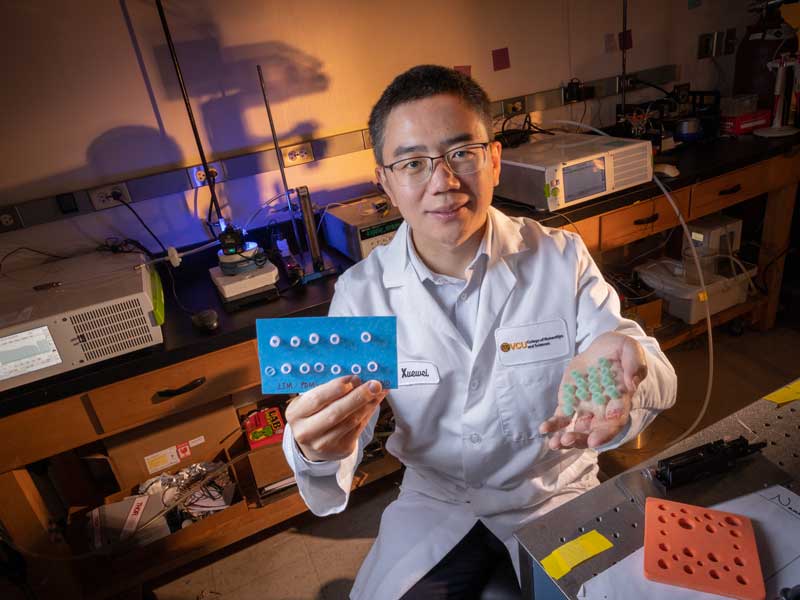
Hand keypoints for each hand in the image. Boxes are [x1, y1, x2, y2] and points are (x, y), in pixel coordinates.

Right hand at [286, 375, 387, 461]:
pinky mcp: (341, 449)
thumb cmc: (312, 413)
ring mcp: (323, 444)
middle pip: (335, 413)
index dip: (337, 387)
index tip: (354, 377)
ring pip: (350, 421)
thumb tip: (356, 376)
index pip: (317, 399)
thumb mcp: (309, 400)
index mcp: (295, 414)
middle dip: (358, 396)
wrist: (312, 443)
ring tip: (378, 390)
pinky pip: (358, 428)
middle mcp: (306, 432)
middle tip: (374, 384)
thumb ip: (328, 389)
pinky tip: (375, 401)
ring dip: (368, 404)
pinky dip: (369, 412)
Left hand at [539, 332, 647, 448]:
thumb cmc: (619, 350)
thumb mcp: (630, 348)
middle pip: (594, 431)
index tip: (594, 441)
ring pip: (576, 429)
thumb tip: (631, 383)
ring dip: (566, 438)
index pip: (615, 422)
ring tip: (555, 444)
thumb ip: (634, 363)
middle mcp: (602, 409)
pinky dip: (553, 425)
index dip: (605, 433)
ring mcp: (585, 408)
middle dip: (581, 439)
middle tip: (568, 441)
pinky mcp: (569, 403)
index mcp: (620, 400)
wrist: (601, 349)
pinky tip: (544, 429)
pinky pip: (561, 418)